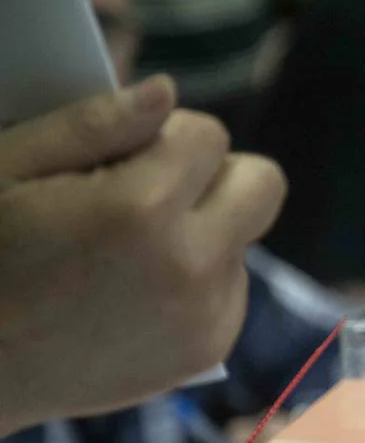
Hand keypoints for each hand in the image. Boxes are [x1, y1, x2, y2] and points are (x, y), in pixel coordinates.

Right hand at [0, 76, 286, 433]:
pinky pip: (232, 288)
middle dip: (215, 175)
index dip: (165, 137)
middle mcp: (190, 265)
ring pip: (245, 237)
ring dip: (203, 231)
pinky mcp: (210, 350)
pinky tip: (136, 291)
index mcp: (141, 209)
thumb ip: (93, 123)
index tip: (124, 158)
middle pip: (263, 184)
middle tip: (155, 191)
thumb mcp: (9, 168)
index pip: (208, 135)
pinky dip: (197, 280)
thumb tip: (166, 92)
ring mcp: (207, 314)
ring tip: (128, 252)